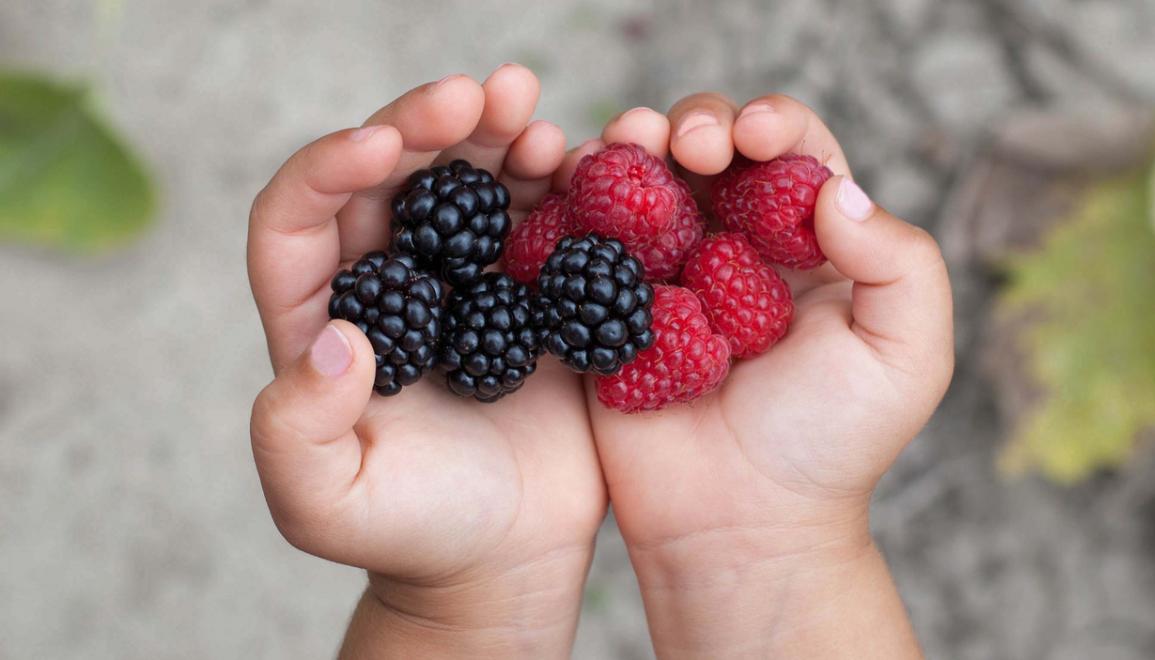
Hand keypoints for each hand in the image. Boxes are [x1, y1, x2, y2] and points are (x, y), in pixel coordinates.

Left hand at [246, 66, 604, 656]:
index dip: (330, 167)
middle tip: (480, 93)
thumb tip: (336, 337)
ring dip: (498, 136)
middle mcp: (389, 282)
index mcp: (319, 315)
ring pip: (470, 182)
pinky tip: (582, 160)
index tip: (382, 144)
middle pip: (394, 178)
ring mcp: (464, 281)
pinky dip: (561, 184)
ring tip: (532, 112)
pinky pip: (542, 218)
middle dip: (429, 126)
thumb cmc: (409, 531)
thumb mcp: (327, 504)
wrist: (505, 553)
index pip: (299, 217)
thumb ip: (296, 431)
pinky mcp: (531, 291)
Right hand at [577, 95, 952, 657]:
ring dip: (630, 145)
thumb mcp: (907, 356)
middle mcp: (734, 245)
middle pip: (708, 150)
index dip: (772, 123)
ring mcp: (664, 274)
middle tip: (689, 145)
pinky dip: (577, 199)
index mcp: (807, 245)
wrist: (738, 523)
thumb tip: (835, 191)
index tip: (754, 135)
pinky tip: (576, 185)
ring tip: (627, 143)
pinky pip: (585, 238)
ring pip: (642, 179)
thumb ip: (901, 263)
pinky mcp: (606, 307)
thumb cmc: (828, 445)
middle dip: (695, 124)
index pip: (792, 152)